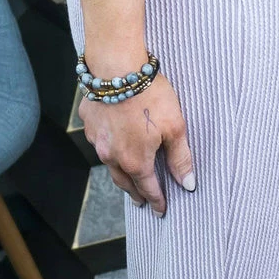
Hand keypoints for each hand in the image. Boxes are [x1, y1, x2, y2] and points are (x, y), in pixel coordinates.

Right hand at [78, 69, 195, 216]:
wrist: (117, 67)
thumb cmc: (150, 96)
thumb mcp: (175, 127)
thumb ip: (180, 158)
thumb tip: (188, 184)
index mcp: (136, 161)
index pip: (148, 188)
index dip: (156, 201)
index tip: (160, 210)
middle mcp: (113, 156)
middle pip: (125, 182)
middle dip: (135, 193)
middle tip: (141, 201)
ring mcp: (98, 140)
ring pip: (109, 164)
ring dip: (120, 174)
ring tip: (127, 178)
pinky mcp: (89, 122)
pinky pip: (99, 141)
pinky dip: (107, 147)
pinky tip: (112, 143)